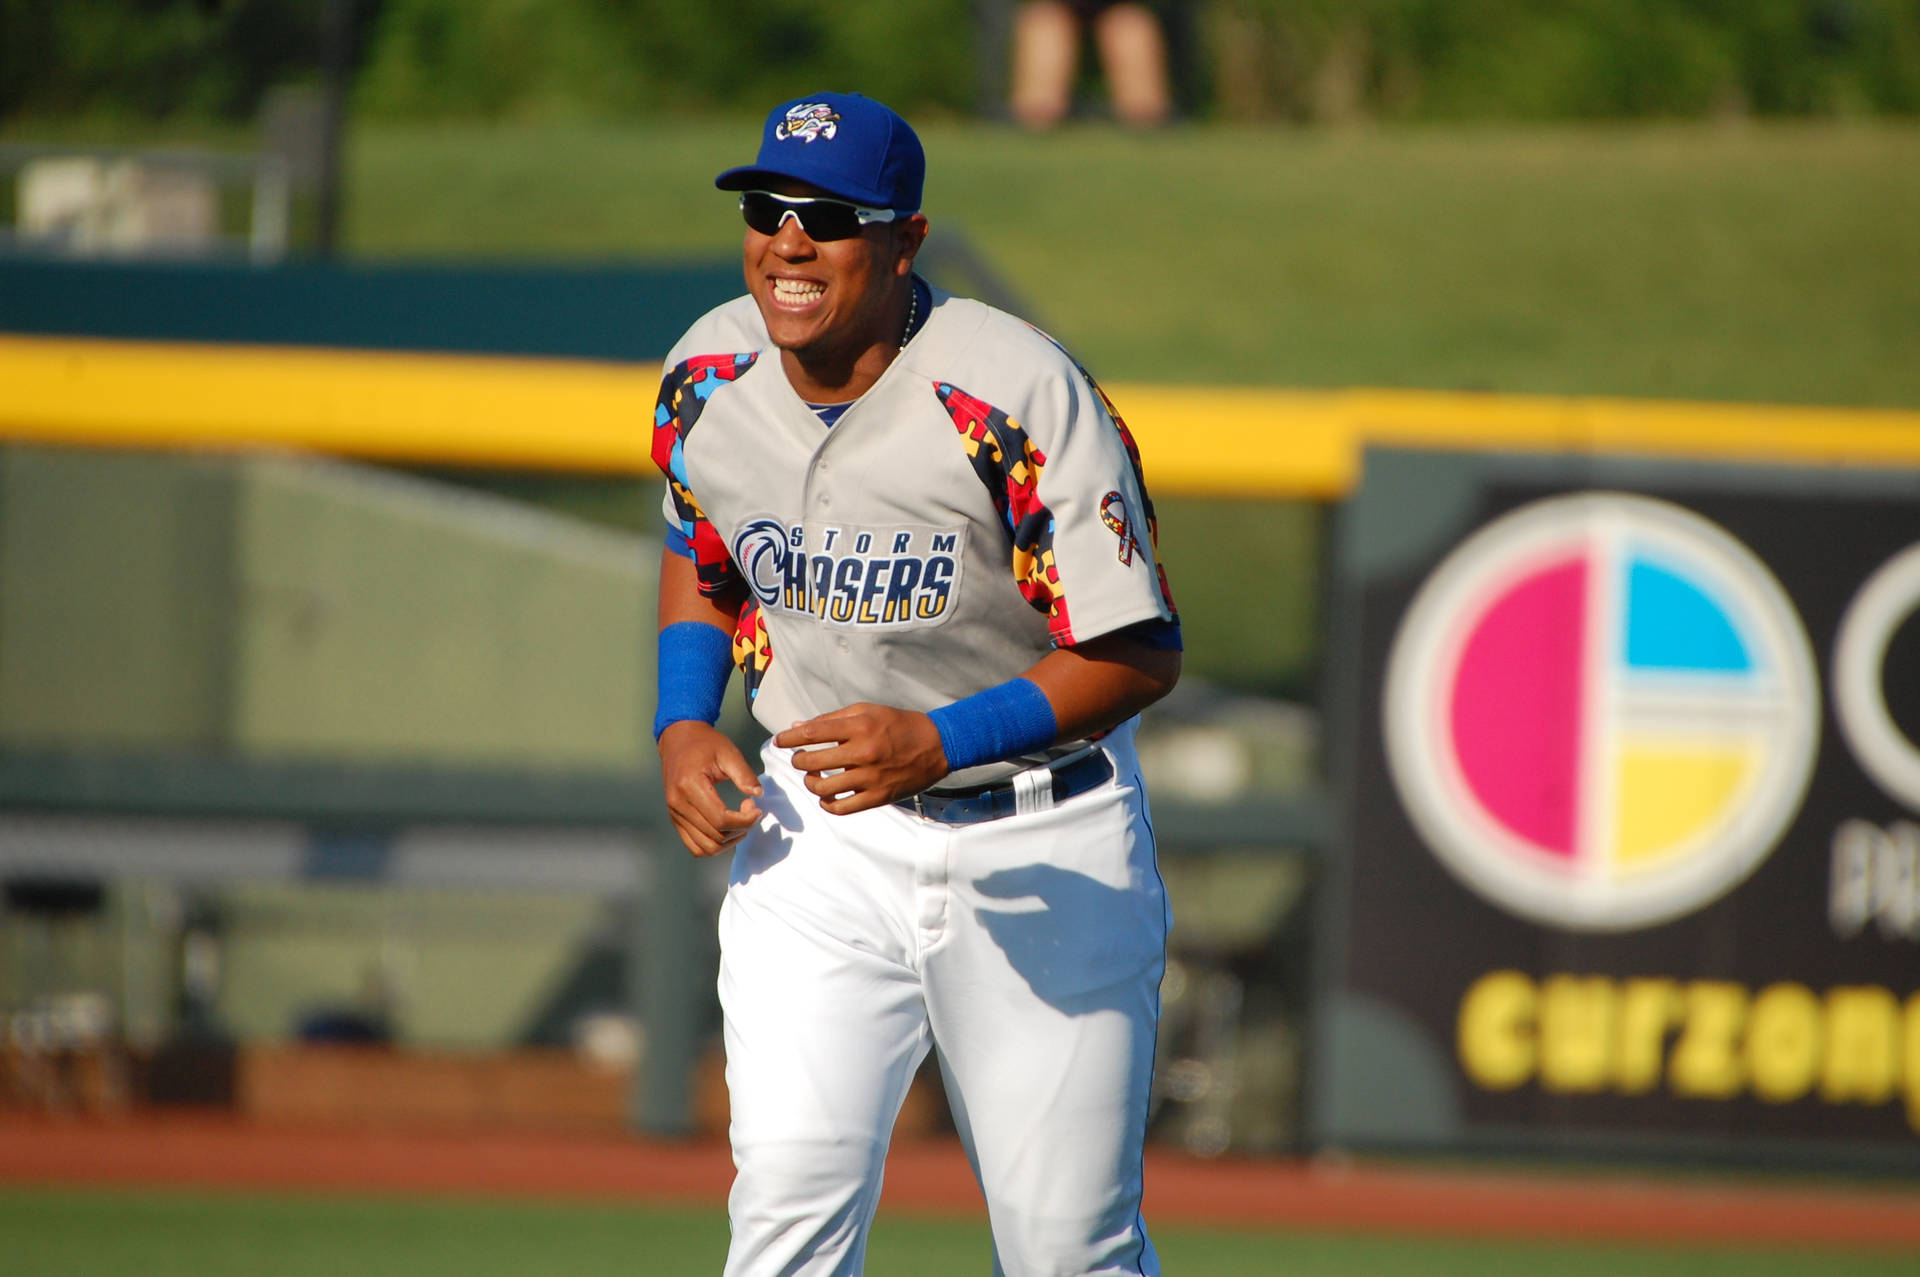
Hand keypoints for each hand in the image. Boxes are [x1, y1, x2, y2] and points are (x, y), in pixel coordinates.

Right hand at [658, 720, 763, 856]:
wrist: (679, 739)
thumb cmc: (705, 744)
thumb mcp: (728, 752)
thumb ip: (744, 775)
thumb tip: (758, 794)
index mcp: (689, 785)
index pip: (720, 819)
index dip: (745, 821)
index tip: (757, 808)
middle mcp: (678, 803)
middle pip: (715, 835)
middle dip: (741, 829)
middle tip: (751, 811)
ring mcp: (674, 814)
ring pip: (705, 847)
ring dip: (729, 841)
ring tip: (741, 822)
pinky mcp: (675, 819)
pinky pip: (695, 846)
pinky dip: (714, 845)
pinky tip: (727, 829)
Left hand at [773, 703, 949, 815]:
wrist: (937, 746)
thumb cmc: (899, 724)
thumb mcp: (867, 711)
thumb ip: (832, 720)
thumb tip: (797, 727)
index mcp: (860, 726)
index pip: (812, 733)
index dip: (789, 738)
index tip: (779, 741)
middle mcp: (863, 752)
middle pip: (811, 761)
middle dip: (798, 760)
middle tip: (799, 758)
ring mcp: (870, 778)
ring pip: (822, 787)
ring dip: (810, 782)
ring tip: (813, 776)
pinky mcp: (878, 797)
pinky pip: (841, 808)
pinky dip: (827, 803)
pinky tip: (827, 795)